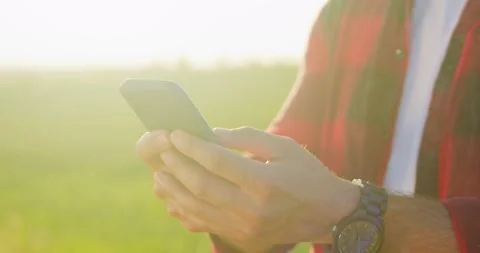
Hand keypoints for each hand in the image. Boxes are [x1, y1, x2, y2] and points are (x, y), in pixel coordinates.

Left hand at [138, 127, 359, 247]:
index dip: (193, 146)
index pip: (217, 161)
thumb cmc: (306, 174)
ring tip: (161, 174)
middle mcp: (253, 209)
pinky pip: (205, 226)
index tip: (176, 133)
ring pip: (198, 209)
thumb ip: (246, 138)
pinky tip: (175, 198)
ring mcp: (246, 228)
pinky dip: (185, 212)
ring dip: (175, 190)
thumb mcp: (284, 147)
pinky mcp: (243, 239)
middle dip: (178, 166)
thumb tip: (210, 133)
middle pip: (202, 186)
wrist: (327, 213)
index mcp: (265, 182)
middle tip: (164, 150)